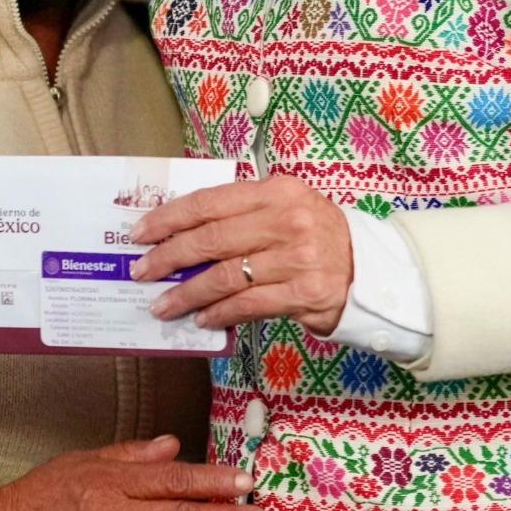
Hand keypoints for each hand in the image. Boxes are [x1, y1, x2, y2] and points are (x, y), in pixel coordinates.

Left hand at [133, 175, 354, 334]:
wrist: (371, 268)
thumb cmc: (315, 236)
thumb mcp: (285, 208)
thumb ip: (240, 213)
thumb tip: (178, 233)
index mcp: (276, 191)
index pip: (209, 202)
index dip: (168, 218)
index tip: (139, 233)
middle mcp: (287, 220)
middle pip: (211, 239)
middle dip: (168, 257)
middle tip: (141, 272)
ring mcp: (297, 257)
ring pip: (225, 276)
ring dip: (187, 293)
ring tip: (162, 305)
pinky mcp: (305, 293)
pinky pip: (248, 304)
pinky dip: (219, 313)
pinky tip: (201, 319)